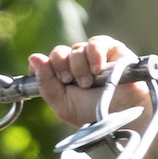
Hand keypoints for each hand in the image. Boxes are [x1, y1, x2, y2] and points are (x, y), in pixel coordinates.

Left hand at [28, 36, 147, 129]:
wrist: (124, 115)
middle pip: (57, 53)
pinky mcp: (110, 49)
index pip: (44, 64)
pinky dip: (94, 54)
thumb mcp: (63, 105)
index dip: (40, 66)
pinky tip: (98, 69)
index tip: (38, 71)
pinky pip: (95, 43)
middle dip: (60, 67)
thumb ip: (45, 84)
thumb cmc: (94, 114)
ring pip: (75, 49)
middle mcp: (75, 65)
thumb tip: (33, 57)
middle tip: (70, 82)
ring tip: (89, 83)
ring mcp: (92, 56)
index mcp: (62, 79)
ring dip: (79, 67)